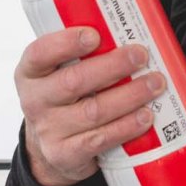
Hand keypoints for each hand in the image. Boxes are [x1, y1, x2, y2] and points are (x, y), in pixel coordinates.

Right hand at [14, 27, 164, 185]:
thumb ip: (83, 54)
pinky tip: (145, 117)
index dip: (66, 43)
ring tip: (155, 84)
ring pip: (93, 111)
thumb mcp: (61, 72)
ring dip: (129, 96)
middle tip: (141, 55)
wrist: (54, 148)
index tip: (94, 35)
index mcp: (31, 71)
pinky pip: (100, 139)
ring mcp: (49, 130)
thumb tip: (130, 32)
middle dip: (113, 66)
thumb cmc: (66, 98)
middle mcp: (35, 100)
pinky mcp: (65, 154)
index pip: (40, 53)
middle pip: (74, 81)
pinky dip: (126, 127)